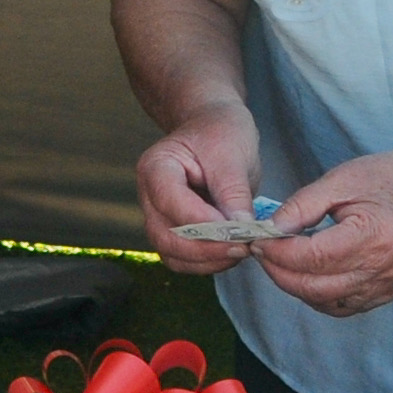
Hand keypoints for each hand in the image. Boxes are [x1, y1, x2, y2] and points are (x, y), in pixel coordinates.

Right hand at [136, 102, 263, 274]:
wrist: (214, 129)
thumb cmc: (219, 132)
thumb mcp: (231, 152)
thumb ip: (233, 191)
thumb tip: (240, 228)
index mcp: (156, 167)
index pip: (170, 202)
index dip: (202, 221)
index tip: (237, 230)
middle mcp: (149, 196)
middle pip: (164, 235)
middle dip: (205, 248)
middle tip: (243, 246)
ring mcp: (159, 216)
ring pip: (172, 253)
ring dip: (207, 260)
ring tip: (241, 250)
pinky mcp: (174, 232)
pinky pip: (183, 259)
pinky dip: (206, 263)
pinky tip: (231, 252)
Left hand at [252, 146, 392, 318]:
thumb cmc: (389, 179)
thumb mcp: (341, 179)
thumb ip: (302, 206)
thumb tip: (270, 228)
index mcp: (374, 237)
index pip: (311, 257)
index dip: (276, 251)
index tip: (256, 239)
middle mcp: (382, 269)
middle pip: (313, 286)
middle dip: (277, 270)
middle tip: (259, 249)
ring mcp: (385, 286)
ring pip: (322, 300)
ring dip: (293, 284)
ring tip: (278, 258)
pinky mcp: (384, 294)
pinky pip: (339, 305)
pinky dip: (315, 293)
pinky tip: (303, 271)